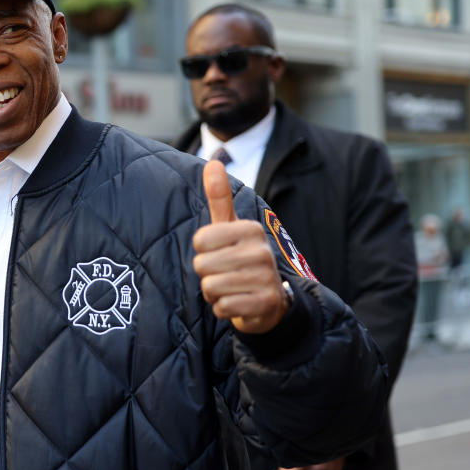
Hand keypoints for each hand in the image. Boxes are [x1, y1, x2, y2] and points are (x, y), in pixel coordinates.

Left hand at [191, 160, 288, 333]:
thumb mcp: (230, 226)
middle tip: (224, 274)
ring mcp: (265, 278)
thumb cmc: (241, 257)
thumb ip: (220, 196)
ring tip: (230, 288)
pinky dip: (223, 308)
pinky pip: (222, 307)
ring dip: (214, 292)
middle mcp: (261, 251)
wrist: (269, 299)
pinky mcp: (265, 304)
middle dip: (207, 274)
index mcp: (250, 229)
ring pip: (211, 287)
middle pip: (202, 265)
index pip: (200, 240)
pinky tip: (237, 303)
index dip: (202, 251)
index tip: (219, 253)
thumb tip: (213, 161)